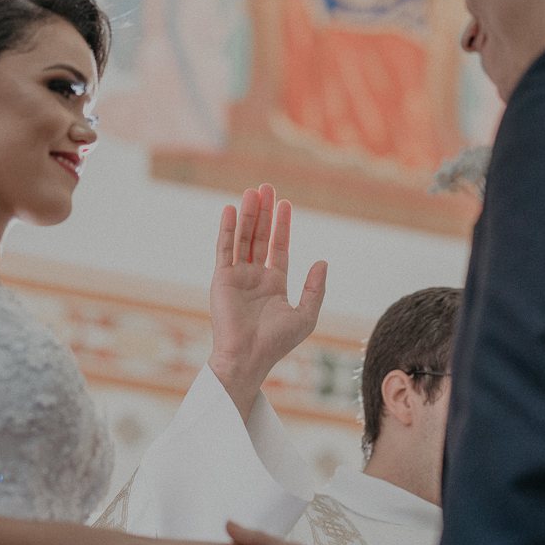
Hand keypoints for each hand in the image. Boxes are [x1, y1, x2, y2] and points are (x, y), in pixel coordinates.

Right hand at [208, 184, 327, 420]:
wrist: (248, 357)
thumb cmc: (277, 342)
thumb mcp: (305, 315)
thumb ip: (315, 289)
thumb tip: (322, 261)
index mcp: (274, 284)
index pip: (279, 247)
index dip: (282, 225)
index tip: (285, 204)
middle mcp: (255, 277)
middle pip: (260, 237)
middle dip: (264, 212)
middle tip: (267, 187)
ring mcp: (237, 276)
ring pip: (244, 238)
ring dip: (248, 215)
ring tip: (253, 192)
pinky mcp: (222, 278)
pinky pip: (225, 248)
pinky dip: (228, 228)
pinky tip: (232, 209)